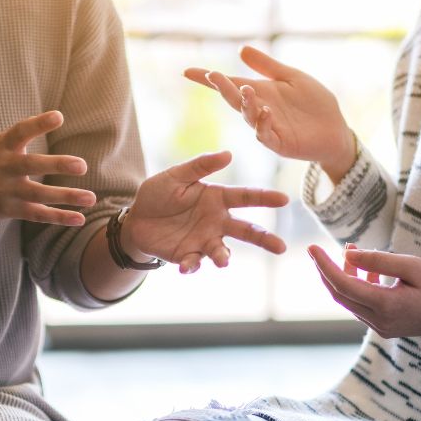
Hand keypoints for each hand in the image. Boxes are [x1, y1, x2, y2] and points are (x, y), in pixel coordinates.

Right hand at [0, 111, 96, 227]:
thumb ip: (16, 136)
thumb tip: (45, 121)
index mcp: (1, 147)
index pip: (20, 132)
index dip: (38, 124)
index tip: (58, 116)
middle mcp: (4, 168)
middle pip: (31, 165)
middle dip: (56, 165)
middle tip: (81, 165)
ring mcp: (7, 191)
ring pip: (39, 194)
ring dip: (66, 196)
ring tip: (91, 198)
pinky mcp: (9, 210)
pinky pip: (37, 214)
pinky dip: (58, 217)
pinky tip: (79, 218)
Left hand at [121, 151, 288, 273]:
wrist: (136, 219)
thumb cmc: (159, 193)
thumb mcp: (176, 175)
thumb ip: (200, 166)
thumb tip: (228, 154)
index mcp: (217, 199)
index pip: (246, 197)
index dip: (265, 198)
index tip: (284, 199)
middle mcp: (217, 222)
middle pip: (246, 231)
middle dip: (264, 239)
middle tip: (281, 247)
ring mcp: (204, 241)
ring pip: (222, 251)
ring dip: (223, 257)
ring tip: (223, 262)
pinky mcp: (189, 256)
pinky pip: (195, 262)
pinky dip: (192, 265)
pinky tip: (185, 266)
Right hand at [185, 46, 356, 182]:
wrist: (335, 129)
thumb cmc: (314, 103)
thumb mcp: (291, 77)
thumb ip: (267, 66)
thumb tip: (241, 49)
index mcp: (259, 93)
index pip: (230, 85)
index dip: (208, 80)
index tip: (187, 72)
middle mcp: (258, 110)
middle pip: (234, 99)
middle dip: (222, 88)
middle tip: (212, 75)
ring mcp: (267, 128)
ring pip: (248, 117)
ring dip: (244, 104)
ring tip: (245, 89)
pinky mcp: (280, 143)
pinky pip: (266, 135)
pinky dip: (263, 124)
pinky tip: (266, 111)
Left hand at [307, 243, 420, 338]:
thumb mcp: (412, 266)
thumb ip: (378, 261)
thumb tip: (348, 254)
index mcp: (385, 306)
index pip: (342, 284)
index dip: (324, 265)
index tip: (311, 248)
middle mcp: (379, 321)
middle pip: (340, 294)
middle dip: (327, 271)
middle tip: (320, 250)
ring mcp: (381, 327)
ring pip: (350, 300)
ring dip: (345, 276)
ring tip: (352, 252)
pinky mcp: (385, 327)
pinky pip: (361, 306)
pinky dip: (358, 287)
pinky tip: (366, 270)